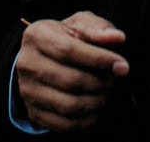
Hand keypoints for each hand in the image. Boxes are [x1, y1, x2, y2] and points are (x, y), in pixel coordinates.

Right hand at [17, 11, 128, 131]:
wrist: (42, 58)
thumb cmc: (65, 38)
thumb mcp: (80, 25)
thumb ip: (99, 29)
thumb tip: (118, 38)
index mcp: (37, 36)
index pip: (69, 51)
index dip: (99, 59)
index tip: (123, 66)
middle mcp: (27, 64)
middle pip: (71, 80)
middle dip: (101, 83)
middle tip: (114, 80)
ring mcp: (28, 91)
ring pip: (69, 105)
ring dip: (97, 102)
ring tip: (106, 92)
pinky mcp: (34, 113)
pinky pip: (65, 125)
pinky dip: (87, 120)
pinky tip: (96, 108)